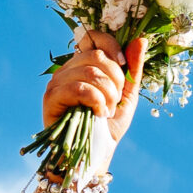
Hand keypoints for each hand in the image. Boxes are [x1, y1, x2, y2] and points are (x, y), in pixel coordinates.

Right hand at [44, 31, 146, 170]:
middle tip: (115, 101)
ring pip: (90, 71)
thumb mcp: (127, 94)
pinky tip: (98, 114)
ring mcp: (57, 82)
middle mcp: (68, 69)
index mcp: (84, 64)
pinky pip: (79, 88)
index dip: (113, 48)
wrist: (94, 155)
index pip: (94, 37)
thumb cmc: (109, 125)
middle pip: (96, 56)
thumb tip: (141, 40)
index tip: (124, 67)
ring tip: (107, 111)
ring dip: (108, 94)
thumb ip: (133, 68)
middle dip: (115, 80)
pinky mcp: (51, 98)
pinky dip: (96, 101)